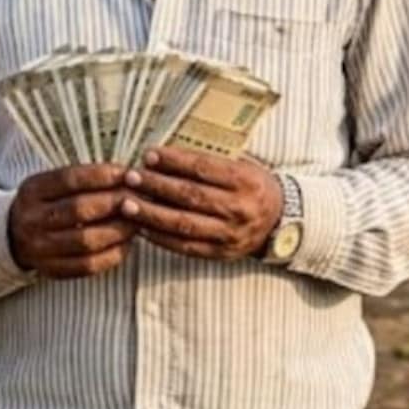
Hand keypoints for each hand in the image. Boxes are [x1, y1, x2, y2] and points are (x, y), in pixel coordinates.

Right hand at [7, 164, 137, 277]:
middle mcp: (32, 219)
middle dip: (115, 203)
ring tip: (136, 222)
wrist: (12, 236)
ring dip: (118, 230)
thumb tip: (126, 175)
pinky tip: (126, 244)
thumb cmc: (44, 204)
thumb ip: (81, 179)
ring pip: (86, 240)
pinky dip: (112, 255)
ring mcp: (40, 247)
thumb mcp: (50, 184)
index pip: (69, 179)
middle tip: (138, 199)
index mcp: (32, 191)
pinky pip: (87, 265)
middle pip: (79, 210)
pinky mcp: (51, 270)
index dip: (102, 175)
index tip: (127, 173)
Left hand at [116, 147, 281, 260]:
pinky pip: (185, 246)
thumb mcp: (242, 166)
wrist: (281, 221)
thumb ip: (208, 162)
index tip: (149, 155)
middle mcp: (239, 208)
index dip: (173, 161)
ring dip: (151, 214)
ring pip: (184, 224)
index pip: (203, 168)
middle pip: (190, 196)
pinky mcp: (220, 253)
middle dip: (156, 186)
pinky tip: (141, 226)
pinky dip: (160, 237)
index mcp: (245, 181)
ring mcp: (230, 234)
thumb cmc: (252, 187)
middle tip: (130, 177)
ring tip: (127, 203)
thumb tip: (162, 156)